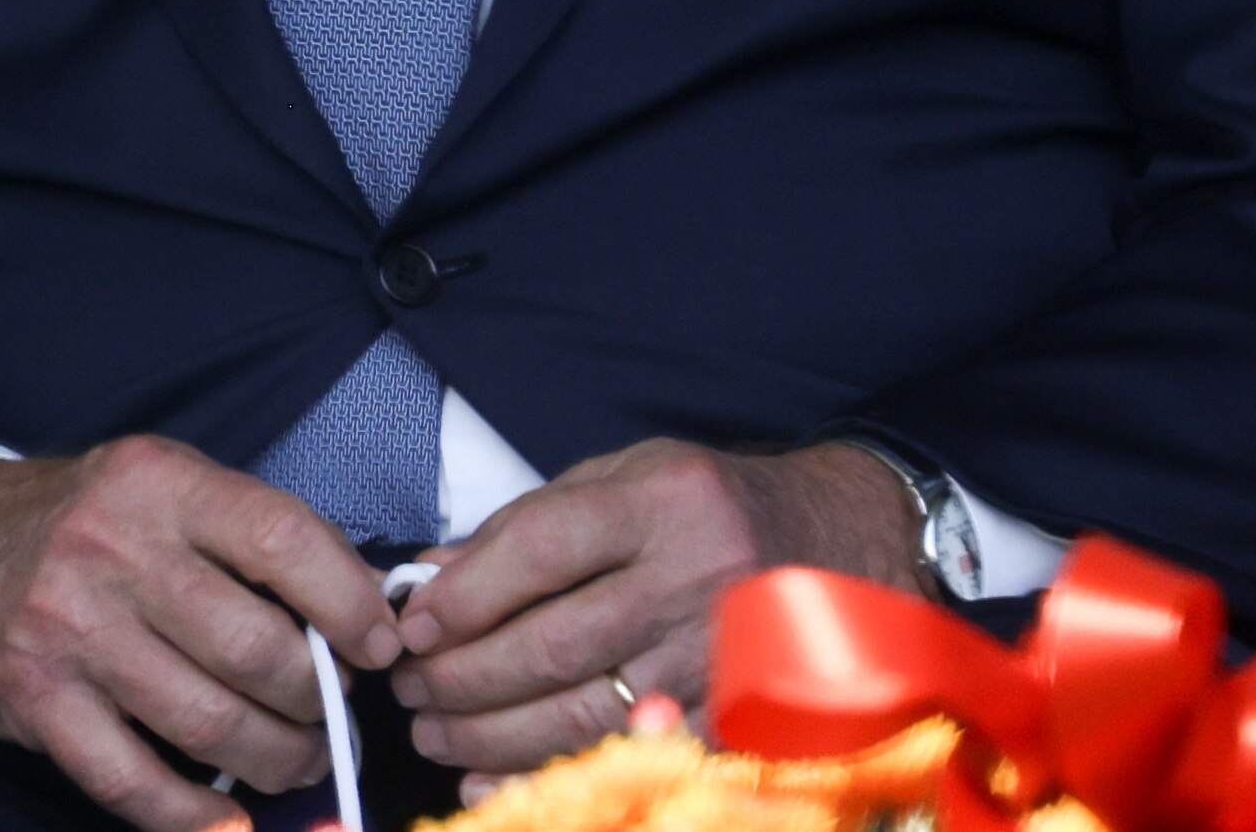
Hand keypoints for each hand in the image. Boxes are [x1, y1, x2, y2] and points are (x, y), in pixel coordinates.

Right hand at [0, 438, 401, 831]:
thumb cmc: (80, 523)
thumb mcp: (162, 489)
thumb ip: (249, 536)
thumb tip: (365, 603)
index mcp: (160, 483)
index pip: (284, 542)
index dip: (350, 604)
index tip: (381, 645)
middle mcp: (112, 549)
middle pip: (255, 648)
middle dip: (316, 699)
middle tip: (332, 714)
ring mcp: (69, 629)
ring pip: (208, 721)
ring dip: (274, 759)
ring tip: (296, 761)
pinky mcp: (36, 700)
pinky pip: (133, 781)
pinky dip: (194, 817)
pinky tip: (227, 821)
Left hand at [386, 439, 922, 785]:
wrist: (843, 540)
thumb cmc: (713, 508)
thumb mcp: (629, 478)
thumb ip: (532, 522)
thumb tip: (434, 577)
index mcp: (663, 502)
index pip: (540, 548)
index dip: (465, 594)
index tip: (414, 624)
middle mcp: (694, 578)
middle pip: (552, 643)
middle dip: (462, 676)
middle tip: (412, 688)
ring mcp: (717, 657)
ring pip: (580, 712)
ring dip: (489, 733)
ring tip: (436, 731)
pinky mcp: (732, 719)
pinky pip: (621, 757)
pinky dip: (546, 774)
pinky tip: (492, 777)